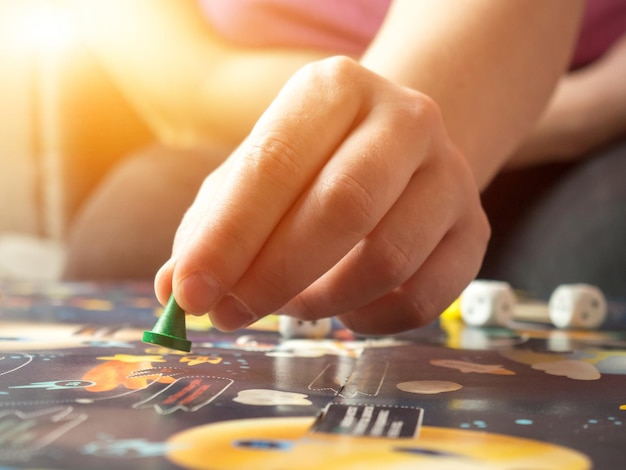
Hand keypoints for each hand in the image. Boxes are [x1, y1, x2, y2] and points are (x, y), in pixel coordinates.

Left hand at [154, 56, 489, 334]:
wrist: (396, 150)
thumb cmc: (311, 164)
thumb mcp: (254, 173)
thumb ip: (211, 225)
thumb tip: (173, 288)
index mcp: (336, 89)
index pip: (275, 164)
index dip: (227, 237)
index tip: (190, 292)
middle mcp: (405, 119)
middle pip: (343, 207)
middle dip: (273, 276)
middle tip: (228, 313)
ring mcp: (451, 174)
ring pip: (387, 260)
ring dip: (320, 301)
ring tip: (288, 305)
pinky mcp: (474, 229)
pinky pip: (424, 297)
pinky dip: (370, 319)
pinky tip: (343, 309)